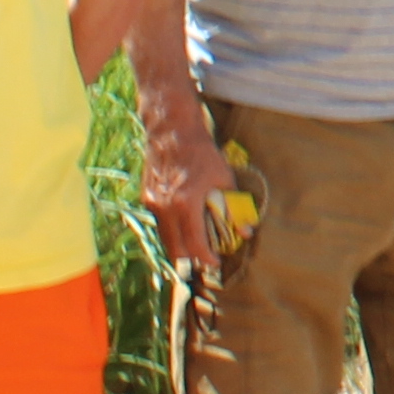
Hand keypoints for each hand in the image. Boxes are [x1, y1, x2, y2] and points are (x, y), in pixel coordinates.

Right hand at [141, 106, 228, 271]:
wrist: (172, 130)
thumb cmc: (202, 153)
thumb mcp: (224, 179)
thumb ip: (234, 208)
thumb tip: (246, 233)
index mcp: (185, 204)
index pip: (194, 244)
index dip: (206, 258)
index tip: (216, 263)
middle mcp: (165, 207)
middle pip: (175, 249)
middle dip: (191, 259)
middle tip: (206, 259)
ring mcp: (153, 203)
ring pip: (165, 238)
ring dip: (180, 246)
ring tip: (197, 246)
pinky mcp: (147, 197)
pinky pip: (160, 223)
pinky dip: (172, 230)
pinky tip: (185, 226)